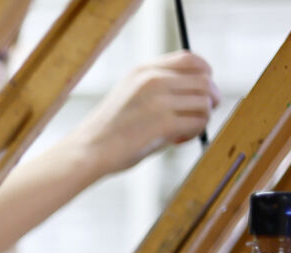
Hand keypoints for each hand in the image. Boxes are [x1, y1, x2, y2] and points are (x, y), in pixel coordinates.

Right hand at [64, 50, 221, 175]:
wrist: (87, 150)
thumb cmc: (109, 128)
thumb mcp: (131, 94)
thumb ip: (160, 87)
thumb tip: (203, 93)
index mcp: (143, 70)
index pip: (190, 59)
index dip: (205, 73)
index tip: (203, 91)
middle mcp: (153, 79)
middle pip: (205, 81)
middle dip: (209, 99)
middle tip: (196, 117)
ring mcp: (159, 100)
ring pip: (205, 102)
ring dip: (201, 119)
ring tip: (181, 132)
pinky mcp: (164, 122)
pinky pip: (200, 121)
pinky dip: (195, 133)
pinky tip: (176, 141)